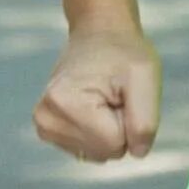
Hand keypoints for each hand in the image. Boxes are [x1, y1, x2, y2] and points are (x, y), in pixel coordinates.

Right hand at [33, 23, 160, 161]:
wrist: (98, 34)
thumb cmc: (123, 53)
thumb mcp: (145, 78)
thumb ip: (145, 121)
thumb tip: (137, 153)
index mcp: (66, 104)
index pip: (116, 144)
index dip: (128, 121)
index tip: (121, 93)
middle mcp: (46, 119)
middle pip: (105, 152)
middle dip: (119, 127)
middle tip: (113, 94)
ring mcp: (44, 125)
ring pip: (97, 153)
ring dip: (109, 130)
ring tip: (103, 97)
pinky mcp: (47, 129)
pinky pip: (88, 150)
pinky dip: (97, 133)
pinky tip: (92, 106)